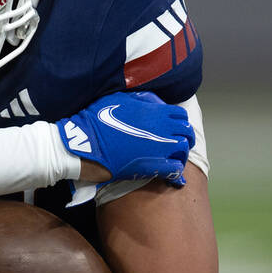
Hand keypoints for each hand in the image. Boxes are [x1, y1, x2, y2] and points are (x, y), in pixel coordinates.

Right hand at [57, 91, 193, 187]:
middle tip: (177, 144)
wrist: (85, 144)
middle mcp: (162, 128)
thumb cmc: (95, 120)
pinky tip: (171, 174)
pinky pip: (174, 169)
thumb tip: (150, 100)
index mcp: (155, 111)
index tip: (174, 128)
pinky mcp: (152, 166)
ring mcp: (159, 148)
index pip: (180, 115)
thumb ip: (138, 99)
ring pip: (183, 151)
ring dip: (180, 154)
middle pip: (186, 133)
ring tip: (173, 159)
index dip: (179, 122)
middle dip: (184, 138)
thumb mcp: (116, 98)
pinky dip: (176, 171)